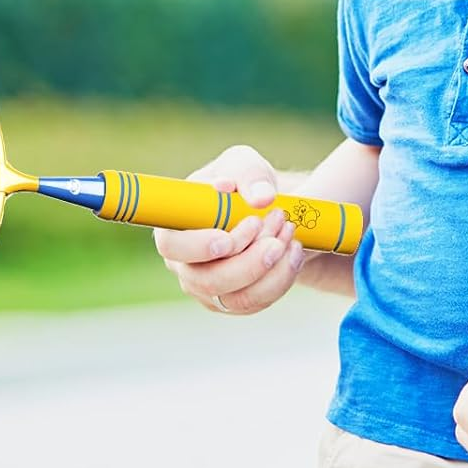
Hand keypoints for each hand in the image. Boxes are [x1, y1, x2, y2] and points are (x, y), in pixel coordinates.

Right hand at [152, 145, 303, 314]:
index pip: (172, 246)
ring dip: (270, 268)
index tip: (228, 238)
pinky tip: (295, 249)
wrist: (264, 207)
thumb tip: (261, 197)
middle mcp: (185, 264)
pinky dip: (281, 277)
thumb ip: (249, 175)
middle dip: (247, 260)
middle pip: (207, 281)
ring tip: (289, 232)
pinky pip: (257, 302)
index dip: (198, 247)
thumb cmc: (243, 182)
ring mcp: (208, 288)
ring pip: (237, 298)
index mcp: (174, 227)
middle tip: (277, 227)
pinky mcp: (234, 301)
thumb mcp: (245, 165)